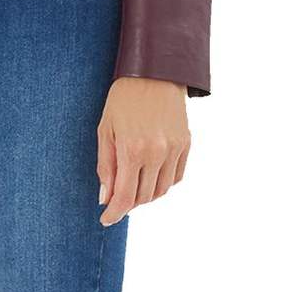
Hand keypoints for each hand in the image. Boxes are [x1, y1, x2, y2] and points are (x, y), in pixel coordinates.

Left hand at [97, 77, 189, 225]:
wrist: (153, 72)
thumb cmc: (123, 98)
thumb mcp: (105, 128)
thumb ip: (105, 165)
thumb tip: (105, 197)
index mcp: (132, 149)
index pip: (125, 196)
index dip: (115, 212)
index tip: (106, 220)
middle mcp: (156, 153)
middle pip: (144, 197)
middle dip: (128, 203)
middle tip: (116, 199)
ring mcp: (174, 149)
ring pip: (162, 190)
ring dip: (146, 195)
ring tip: (132, 187)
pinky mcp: (186, 144)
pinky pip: (176, 177)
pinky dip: (163, 183)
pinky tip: (150, 175)